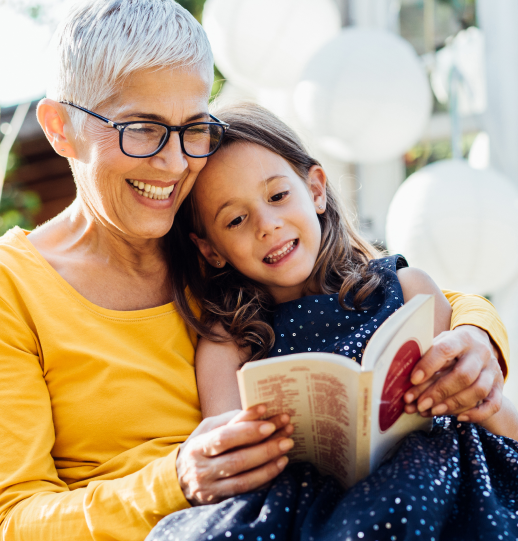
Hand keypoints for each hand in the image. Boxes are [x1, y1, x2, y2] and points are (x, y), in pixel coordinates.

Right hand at [176, 405, 292, 505]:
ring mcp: (211, 489)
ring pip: (244, 479)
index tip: (267, 413)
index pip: (224, 437)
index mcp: (197, 447)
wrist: (180, 480)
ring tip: (286, 449)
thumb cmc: (200, 448)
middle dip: (265, 446)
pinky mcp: (220, 502)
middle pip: (237, 460)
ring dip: (269, 464)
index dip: (247, 428)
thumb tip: (255, 412)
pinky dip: (264, 479)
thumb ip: (228, 420)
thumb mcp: (206, 429)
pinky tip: (278, 466)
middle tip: (287, 433)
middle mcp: (202, 470)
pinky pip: (247, 492)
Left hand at [403, 325, 503, 422]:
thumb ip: (424, 357)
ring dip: (452, 404)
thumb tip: (402, 378)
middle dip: (438, 391)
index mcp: (462, 338)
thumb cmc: (451, 347)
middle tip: (419, 403)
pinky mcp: (499, 387)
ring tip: (432, 411)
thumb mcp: (438, 343)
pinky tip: (458, 418)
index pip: (445, 350)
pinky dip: (476, 414)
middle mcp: (480, 353)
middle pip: (463, 375)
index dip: (428, 366)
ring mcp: (492, 370)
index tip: (413, 379)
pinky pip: (493, 404)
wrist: (479, 346)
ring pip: (478, 391)